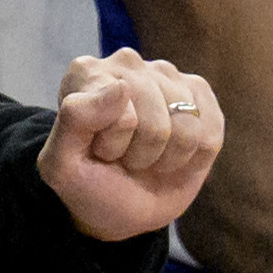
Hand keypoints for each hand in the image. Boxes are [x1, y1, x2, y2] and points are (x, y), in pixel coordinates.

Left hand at [35, 49, 221, 242]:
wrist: (121, 208)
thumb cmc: (88, 184)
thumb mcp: (62, 167)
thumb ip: (75, 121)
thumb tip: (121, 86)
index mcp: (87, 73)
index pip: (119, 115)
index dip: (112, 146)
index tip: (98, 152)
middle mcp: (127, 63)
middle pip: (156, 122)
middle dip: (141, 154)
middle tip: (124, 158)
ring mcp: (166, 74)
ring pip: (186, 127)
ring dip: (167, 157)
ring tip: (147, 156)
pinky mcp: (199, 93)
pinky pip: (210, 132)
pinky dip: (193, 157)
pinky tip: (173, 154)